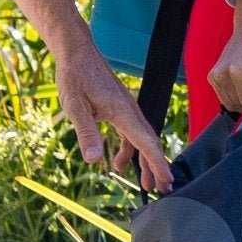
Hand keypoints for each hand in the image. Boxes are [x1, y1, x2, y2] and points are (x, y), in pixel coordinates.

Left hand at [55, 41, 171, 193]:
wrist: (76, 52)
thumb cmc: (74, 77)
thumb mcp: (75, 106)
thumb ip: (86, 133)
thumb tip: (93, 161)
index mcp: (123, 112)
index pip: (145, 142)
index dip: (157, 163)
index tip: (167, 180)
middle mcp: (130, 110)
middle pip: (149, 142)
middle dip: (156, 166)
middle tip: (162, 189)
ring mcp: (126, 109)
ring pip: (142, 139)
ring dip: (144, 161)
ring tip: (144, 183)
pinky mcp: (119, 108)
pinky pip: (131, 133)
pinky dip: (131, 150)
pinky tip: (119, 162)